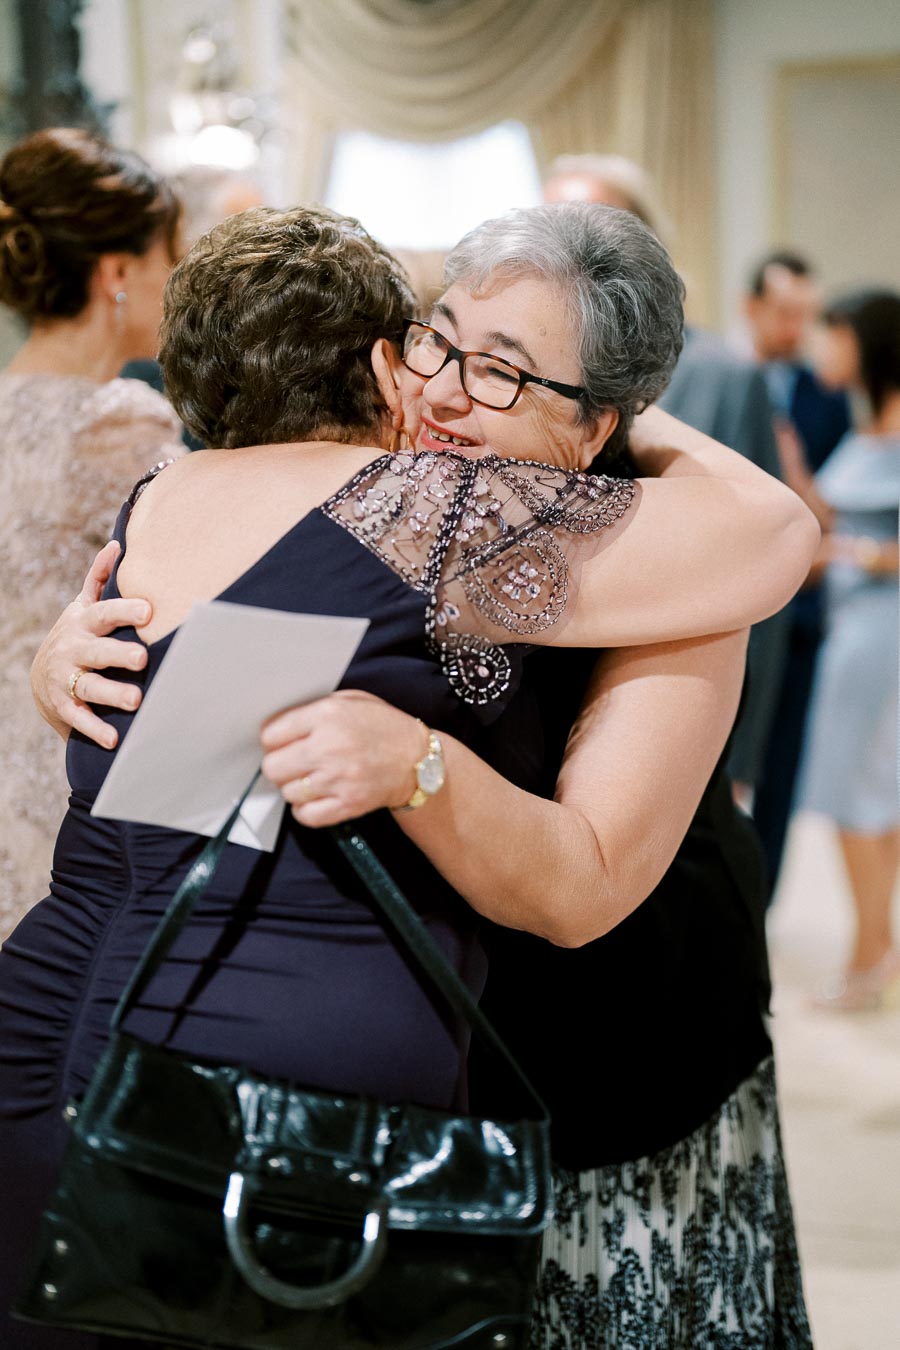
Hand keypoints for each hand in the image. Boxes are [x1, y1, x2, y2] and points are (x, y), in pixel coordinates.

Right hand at [31, 541, 151, 748]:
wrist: (42, 677)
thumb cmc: (77, 635)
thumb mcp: (83, 607)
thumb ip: (100, 579)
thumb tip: (117, 544)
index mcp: (83, 623)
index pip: (104, 613)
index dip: (125, 611)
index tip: (149, 610)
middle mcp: (74, 649)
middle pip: (97, 650)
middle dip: (118, 653)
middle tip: (142, 656)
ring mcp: (67, 678)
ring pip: (90, 685)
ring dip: (113, 692)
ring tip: (136, 700)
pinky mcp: (64, 705)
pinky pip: (80, 717)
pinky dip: (95, 728)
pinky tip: (113, 738)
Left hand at [261, 690, 426, 827]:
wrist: (418, 759)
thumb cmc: (382, 726)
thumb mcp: (351, 701)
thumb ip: (314, 708)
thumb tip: (278, 725)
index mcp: (327, 715)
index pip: (270, 734)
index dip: (273, 740)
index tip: (281, 743)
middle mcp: (329, 747)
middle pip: (273, 767)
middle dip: (279, 765)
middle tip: (293, 763)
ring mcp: (338, 779)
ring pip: (288, 792)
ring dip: (294, 787)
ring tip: (311, 779)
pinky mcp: (348, 804)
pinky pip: (306, 815)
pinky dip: (305, 810)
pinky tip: (315, 798)